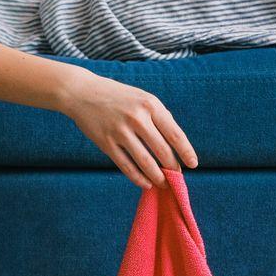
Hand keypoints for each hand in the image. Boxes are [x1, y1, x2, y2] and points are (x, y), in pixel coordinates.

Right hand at [60, 69, 198, 189]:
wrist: (82, 92)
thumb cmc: (117, 96)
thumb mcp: (142, 98)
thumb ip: (159, 117)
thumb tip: (176, 143)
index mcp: (150, 105)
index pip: (175, 134)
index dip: (186, 152)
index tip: (193, 164)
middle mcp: (137, 118)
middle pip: (162, 151)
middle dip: (172, 168)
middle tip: (176, 177)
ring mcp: (120, 131)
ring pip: (145, 162)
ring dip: (157, 177)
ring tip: (163, 184)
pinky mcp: (106, 142)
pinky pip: (126, 166)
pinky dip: (138, 178)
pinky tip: (145, 183)